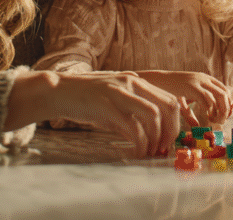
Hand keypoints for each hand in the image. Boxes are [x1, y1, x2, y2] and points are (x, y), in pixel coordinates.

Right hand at [6, 71, 180, 157]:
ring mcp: (119, 92)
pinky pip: (132, 127)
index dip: (175, 123)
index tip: (168, 140)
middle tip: (163, 148)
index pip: (169, 99)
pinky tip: (136, 152)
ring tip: (149, 152)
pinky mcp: (106, 106)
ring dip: (156, 138)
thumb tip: (144, 136)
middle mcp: (132, 82)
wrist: (57, 91)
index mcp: (136, 81)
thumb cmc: (84, 99)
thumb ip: (130, 113)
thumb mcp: (113, 101)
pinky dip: (139, 143)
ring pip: (153, 115)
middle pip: (168, 105)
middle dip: (170, 131)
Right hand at [133, 70, 232, 127]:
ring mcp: (198, 82)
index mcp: (204, 79)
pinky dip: (209, 111)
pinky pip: (207, 100)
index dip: (228, 104)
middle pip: (225, 93)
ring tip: (214, 121)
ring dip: (220, 111)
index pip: (225, 90)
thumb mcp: (182, 101)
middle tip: (221, 121)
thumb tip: (197, 126)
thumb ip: (191, 112)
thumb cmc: (166, 93)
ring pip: (220, 96)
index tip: (225, 116)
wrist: (153, 82)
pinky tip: (205, 118)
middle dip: (226, 109)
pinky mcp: (191, 87)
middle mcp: (204, 79)